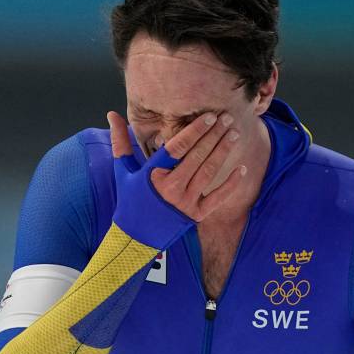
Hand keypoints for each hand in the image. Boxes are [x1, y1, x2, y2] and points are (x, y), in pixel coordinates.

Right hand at [107, 111, 245, 226]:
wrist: (135, 238)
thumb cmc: (129, 200)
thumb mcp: (123, 171)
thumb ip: (121, 142)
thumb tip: (112, 115)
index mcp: (154, 174)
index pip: (178, 147)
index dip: (195, 131)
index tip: (209, 116)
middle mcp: (171, 188)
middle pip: (197, 156)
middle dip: (214, 135)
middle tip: (228, 118)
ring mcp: (185, 203)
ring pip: (209, 172)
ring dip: (223, 151)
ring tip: (234, 133)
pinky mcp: (196, 215)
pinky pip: (218, 197)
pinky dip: (231, 183)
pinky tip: (242, 168)